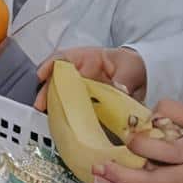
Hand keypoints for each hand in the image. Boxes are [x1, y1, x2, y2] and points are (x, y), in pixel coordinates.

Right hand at [30, 47, 147, 111]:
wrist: (143, 77)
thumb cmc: (133, 65)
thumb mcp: (130, 68)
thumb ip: (124, 79)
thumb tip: (121, 89)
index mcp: (88, 58)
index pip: (63, 58)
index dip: (49, 65)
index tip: (41, 75)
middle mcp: (80, 73)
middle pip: (57, 79)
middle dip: (46, 91)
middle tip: (40, 104)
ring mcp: (82, 88)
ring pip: (62, 95)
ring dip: (53, 105)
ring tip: (49, 116)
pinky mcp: (87, 103)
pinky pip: (74, 108)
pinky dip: (68, 115)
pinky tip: (64, 124)